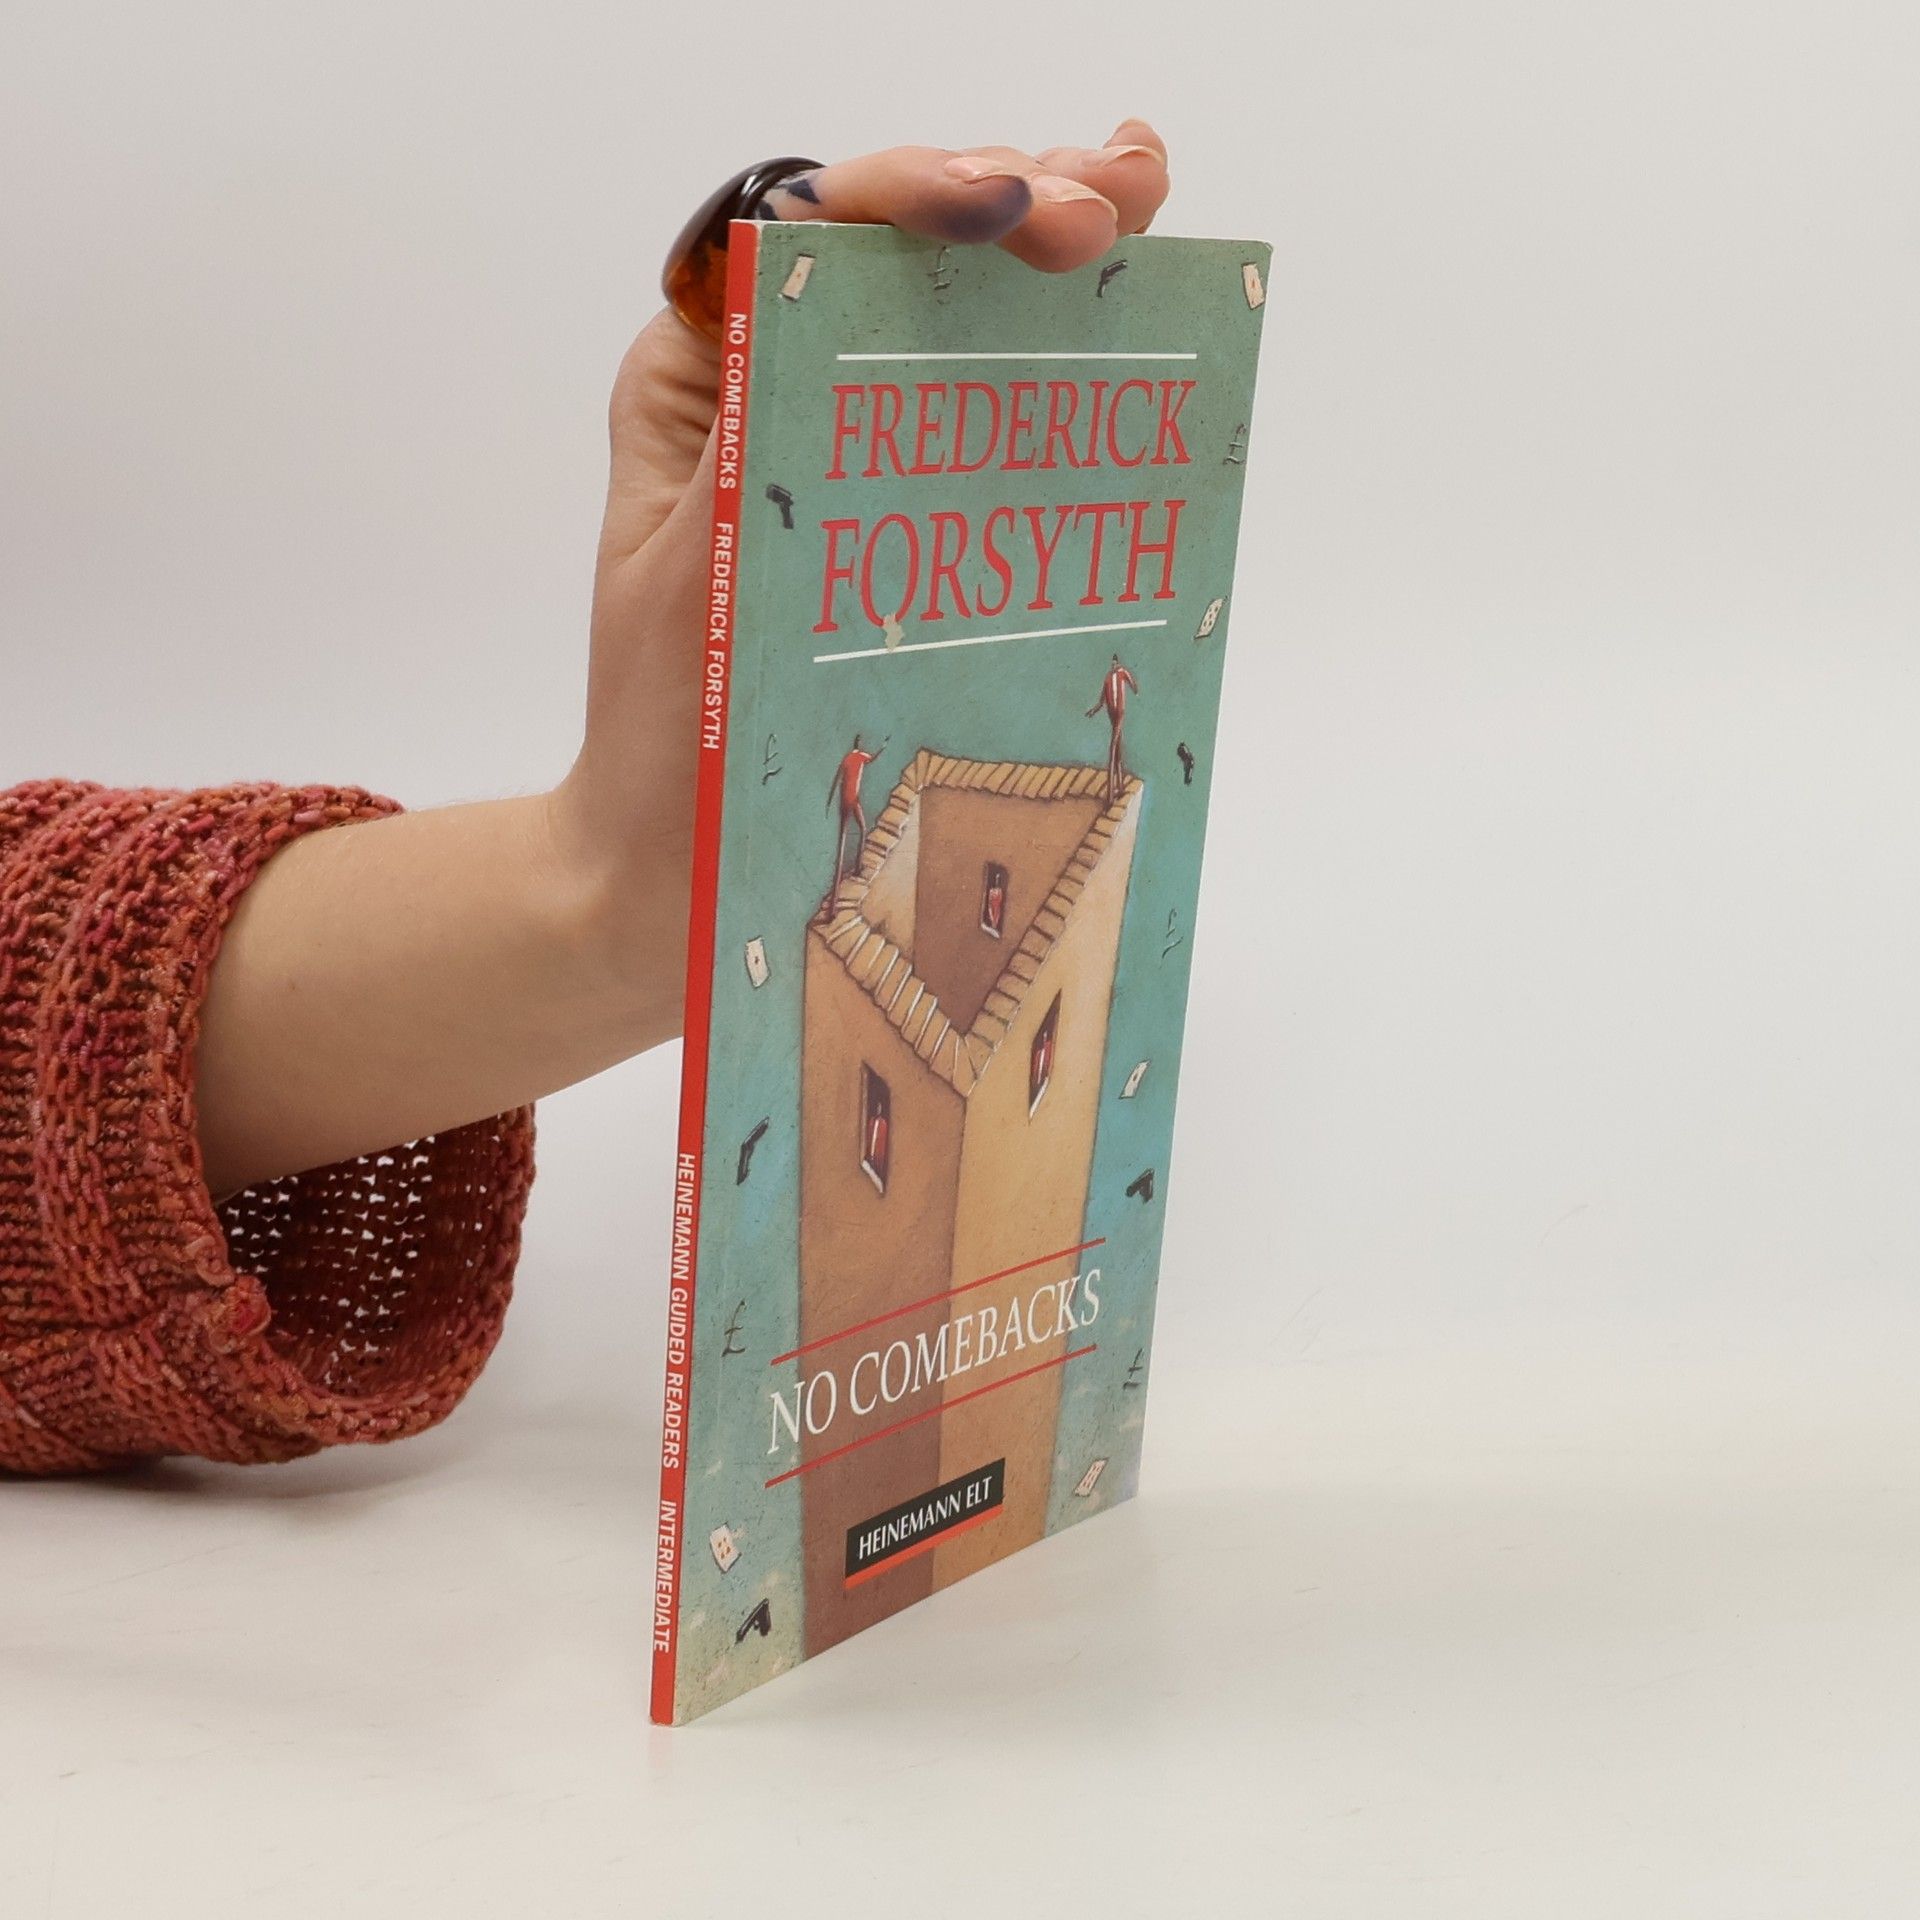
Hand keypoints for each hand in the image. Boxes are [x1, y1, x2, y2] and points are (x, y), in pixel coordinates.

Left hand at [548, 121, 1172, 1001]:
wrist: (677, 876)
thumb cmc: (669, 741)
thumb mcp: (698, 569)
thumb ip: (754, 423)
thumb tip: (827, 258)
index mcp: (710, 374)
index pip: (819, 229)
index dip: (927, 190)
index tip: (1020, 206)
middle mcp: (784, 393)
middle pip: (907, 252)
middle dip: (1016, 198)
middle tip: (1114, 201)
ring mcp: (860, 458)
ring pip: (962, 319)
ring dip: (1053, 249)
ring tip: (1135, 206)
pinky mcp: (918, 530)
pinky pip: (996, 430)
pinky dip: (1069, 374)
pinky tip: (1135, 332)